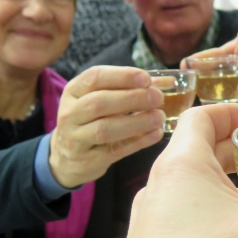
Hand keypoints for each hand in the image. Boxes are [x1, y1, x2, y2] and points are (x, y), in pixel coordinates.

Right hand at [49, 66, 165, 187]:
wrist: (69, 157)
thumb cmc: (93, 120)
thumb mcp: (103, 98)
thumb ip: (133, 88)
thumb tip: (169, 81)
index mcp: (74, 91)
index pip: (94, 77)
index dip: (122, 76)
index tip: (146, 78)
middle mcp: (70, 113)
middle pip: (99, 102)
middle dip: (132, 98)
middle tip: (158, 98)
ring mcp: (76, 139)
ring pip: (104, 129)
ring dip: (136, 122)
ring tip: (159, 117)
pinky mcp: (88, 160)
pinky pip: (115, 150)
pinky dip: (138, 142)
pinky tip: (156, 134)